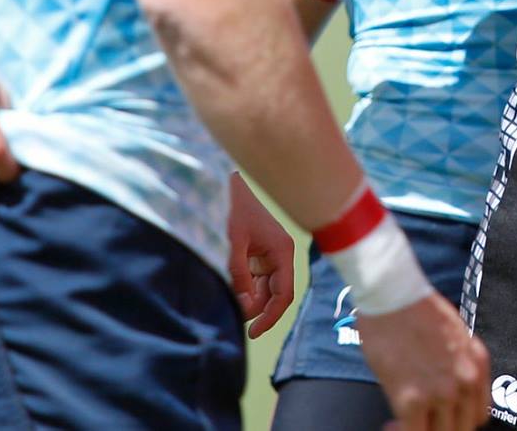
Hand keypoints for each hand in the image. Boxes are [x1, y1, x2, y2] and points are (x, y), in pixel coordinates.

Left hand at [226, 172, 294, 336]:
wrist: (236, 184)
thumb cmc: (238, 207)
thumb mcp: (235, 240)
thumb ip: (238, 272)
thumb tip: (242, 303)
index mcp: (283, 252)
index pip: (284, 294)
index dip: (271, 316)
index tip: (254, 333)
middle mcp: (282, 256)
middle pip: (276, 294)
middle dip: (259, 310)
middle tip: (238, 322)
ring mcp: (273, 256)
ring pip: (267, 289)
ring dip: (251, 300)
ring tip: (232, 304)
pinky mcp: (262, 255)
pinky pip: (258, 280)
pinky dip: (247, 290)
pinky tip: (235, 291)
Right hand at [357, 293, 490, 430]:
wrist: (393, 295)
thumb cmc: (417, 309)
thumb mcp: (457, 334)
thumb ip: (460, 363)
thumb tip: (449, 385)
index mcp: (478, 363)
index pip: (479, 415)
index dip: (459, 421)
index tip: (441, 418)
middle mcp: (465, 382)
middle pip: (462, 429)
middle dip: (441, 428)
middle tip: (422, 422)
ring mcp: (441, 393)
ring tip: (403, 422)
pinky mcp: (412, 400)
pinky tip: (391, 424)